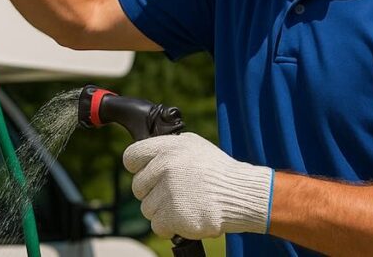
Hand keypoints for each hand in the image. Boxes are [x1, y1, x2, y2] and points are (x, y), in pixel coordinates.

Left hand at [123, 132, 273, 238]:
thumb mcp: (194, 146)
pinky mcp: (174, 215)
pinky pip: (157, 226)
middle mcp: (165, 166)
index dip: (138, 168)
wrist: (241, 194)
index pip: (131, 157)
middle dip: (153, 193)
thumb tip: (147, 156)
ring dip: (163, 211)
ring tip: (185, 205)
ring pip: (147, 208)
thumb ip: (168, 149)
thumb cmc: (219, 171)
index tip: (148, 175)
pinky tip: (186, 217)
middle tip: (175, 193)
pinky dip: (169, 227)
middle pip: (138, 187)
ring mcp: (169, 191)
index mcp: (167, 147)